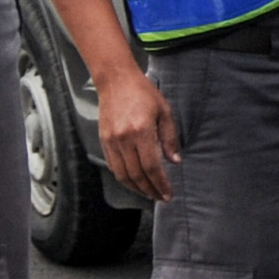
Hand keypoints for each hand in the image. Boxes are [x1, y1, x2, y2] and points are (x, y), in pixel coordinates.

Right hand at [92, 61, 180, 204]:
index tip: (168, 194)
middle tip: (160, 198)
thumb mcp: (164, 111)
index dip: (160, 184)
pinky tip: (135, 181)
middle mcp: (124, 139)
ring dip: (136, 188)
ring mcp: (111, 141)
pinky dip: (124, 178)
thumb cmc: (143, 92)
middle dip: (150, 190)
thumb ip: (169, 138)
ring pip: (123, 174)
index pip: (151, 167)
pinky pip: (113, 166)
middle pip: (136, 175)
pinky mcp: (104, 141)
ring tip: (149, 193)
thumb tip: (175, 161)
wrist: (116, 80)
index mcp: (141, 131)